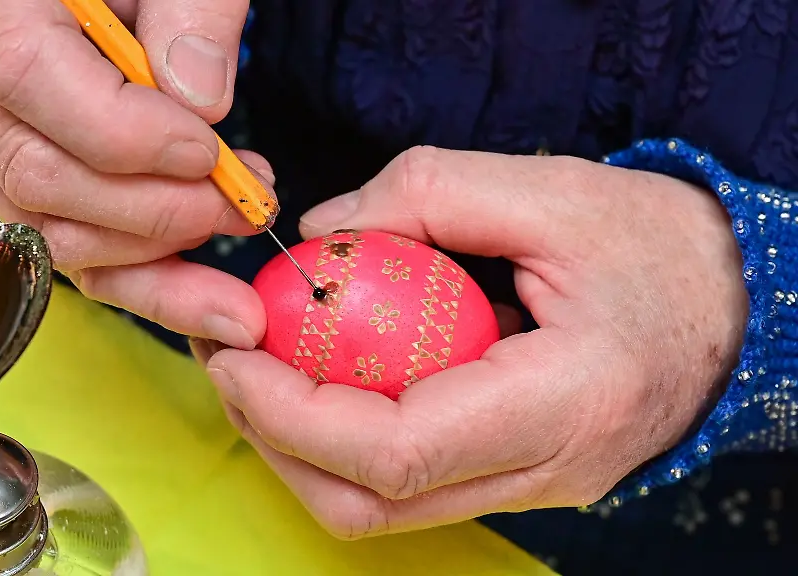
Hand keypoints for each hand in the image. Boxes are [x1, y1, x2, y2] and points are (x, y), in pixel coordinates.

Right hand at [0, 0, 264, 348]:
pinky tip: (191, 283)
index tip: (212, 154)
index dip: (128, 138)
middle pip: (31, 172)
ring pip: (38, 225)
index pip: (26, 78)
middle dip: (151, 210)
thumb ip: (190, 12)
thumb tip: (201, 102)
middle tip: (242, 204)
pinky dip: (129, 268)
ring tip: (229, 220)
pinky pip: (52, 239)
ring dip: (147, 250)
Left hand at [197, 147, 747, 538]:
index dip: (293, 412)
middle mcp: (541, 471)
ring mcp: (525, 487)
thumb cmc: (658, 249)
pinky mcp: (510, 475)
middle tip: (229, 363)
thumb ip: (427, 194)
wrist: (731, 307)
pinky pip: (406, 483)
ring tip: (260, 370)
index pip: (397, 451)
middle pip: (371, 503)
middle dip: (274, 440)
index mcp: (561, 405)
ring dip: (299, 447)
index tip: (237, 354)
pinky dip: (343, 442)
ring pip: (379, 507)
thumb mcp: (552, 190)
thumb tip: (322, 232)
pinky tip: (322, 379)